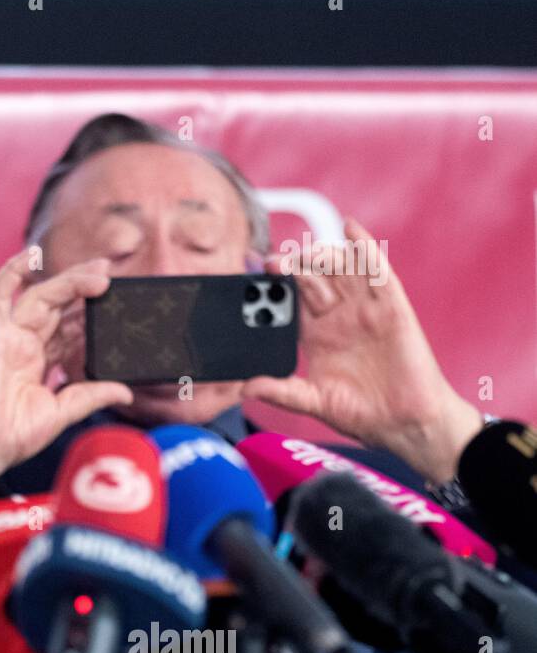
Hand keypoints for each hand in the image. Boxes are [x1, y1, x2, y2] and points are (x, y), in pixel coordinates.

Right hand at [0, 251, 133, 477]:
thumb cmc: (8, 437)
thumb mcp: (61, 413)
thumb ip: (91, 396)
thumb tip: (125, 391)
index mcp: (38, 363)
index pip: (68, 329)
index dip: (90, 314)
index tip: (117, 302)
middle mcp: (23, 345)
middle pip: (58, 306)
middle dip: (84, 288)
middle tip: (111, 273)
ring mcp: (7, 337)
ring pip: (40, 296)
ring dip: (68, 282)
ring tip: (99, 275)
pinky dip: (12, 271)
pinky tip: (32, 254)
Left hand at [242, 218, 481, 482]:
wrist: (406, 424)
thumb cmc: (362, 413)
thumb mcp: (314, 402)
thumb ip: (282, 392)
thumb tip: (245, 387)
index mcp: (315, 333)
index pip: (289, 300)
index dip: (272, 286)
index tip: (252, 277)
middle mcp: (337, 315)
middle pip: (311, 277)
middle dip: (292, 266)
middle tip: (272, 263)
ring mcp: (364, 308)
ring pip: (340, 268)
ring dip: (321, 254)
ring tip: (303, 252)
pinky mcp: (391, 307)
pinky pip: (378, 272)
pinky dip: (365, 248)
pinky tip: (351, 228)